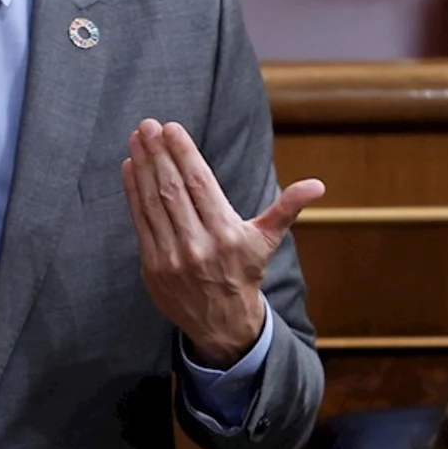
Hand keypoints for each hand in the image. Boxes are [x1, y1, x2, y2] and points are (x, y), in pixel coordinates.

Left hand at [121, 119, 323, 367]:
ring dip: (143, 167)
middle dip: (159, 154)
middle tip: (148, 125)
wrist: (223, 323)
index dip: (184, 153)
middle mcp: (199, 244)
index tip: (171, 128)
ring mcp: (173, 257)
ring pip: (154, 202)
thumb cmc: (245, 272)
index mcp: (228, 233)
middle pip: (174, 189)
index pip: (201, 183)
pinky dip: (133, 193)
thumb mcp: (268, 240)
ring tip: (137, 139)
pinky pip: (140, 222)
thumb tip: (317, 185)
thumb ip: (287, 208)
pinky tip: (129, 167)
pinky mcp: (152, 267)